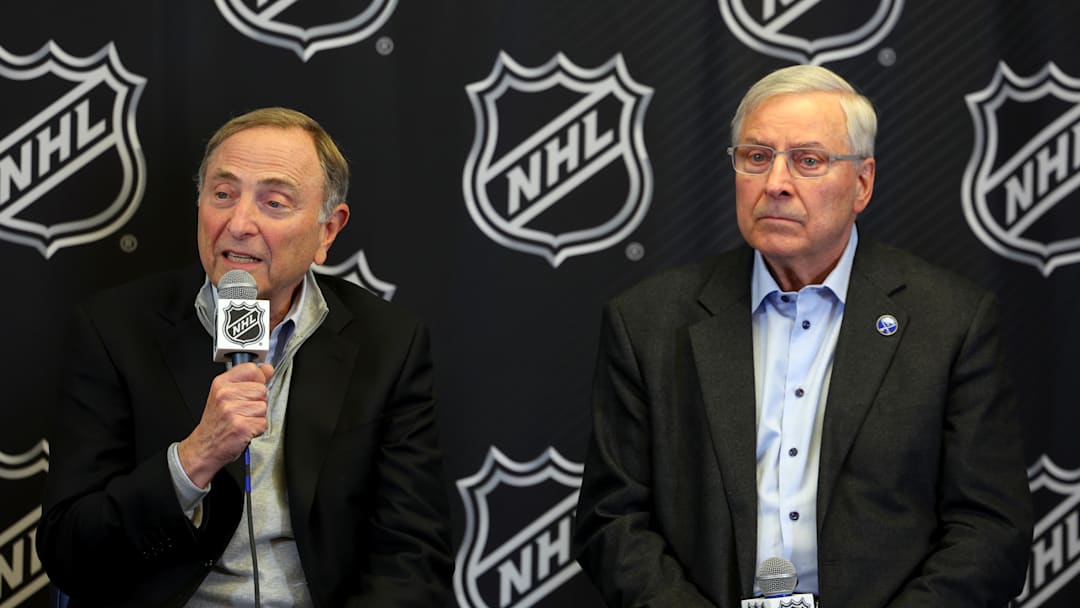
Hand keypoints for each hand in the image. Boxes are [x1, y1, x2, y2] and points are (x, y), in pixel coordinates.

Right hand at [177, 362, 273, 487]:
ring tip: (242, 420)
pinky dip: (257, 429)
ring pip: (264, 406)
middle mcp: (225, 395)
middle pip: (262, 390)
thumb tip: (267, 369)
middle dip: (257, 402)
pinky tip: (244, 430)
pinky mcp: (241, 426)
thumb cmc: (216, 423)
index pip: (251, 369)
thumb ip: (249, 380)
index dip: (257, 380)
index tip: (250, 389)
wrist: (204, 447)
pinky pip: (263, 423)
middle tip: (242, 411)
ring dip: (257, 417)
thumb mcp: (227, 396)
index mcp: (221, 384)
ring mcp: (232, 410)